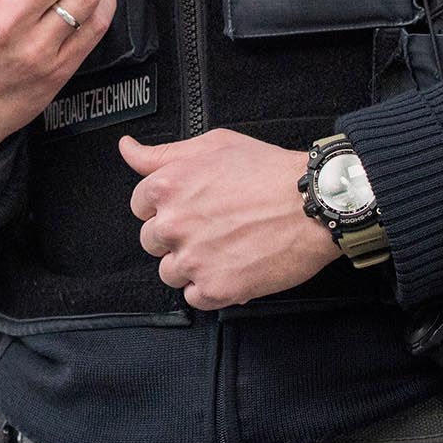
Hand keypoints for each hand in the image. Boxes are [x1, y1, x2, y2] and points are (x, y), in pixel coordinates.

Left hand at [121, 130, 339, 309]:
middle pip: (151, 241)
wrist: (314, 204)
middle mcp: (173, 224)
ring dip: (191, 265)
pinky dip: (210, 288)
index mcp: (167, 186)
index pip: (139, 206)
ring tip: (224, 248)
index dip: (164, 206)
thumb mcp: (213, 145)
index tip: (188, 207)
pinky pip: (194, 298)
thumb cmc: (269, 171)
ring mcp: (193, 259)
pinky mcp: (215, 289)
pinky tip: (232, 267)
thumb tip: (128, 148)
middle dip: (176, 236)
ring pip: (170, 273)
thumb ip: (162, 153)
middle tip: (212, 226)